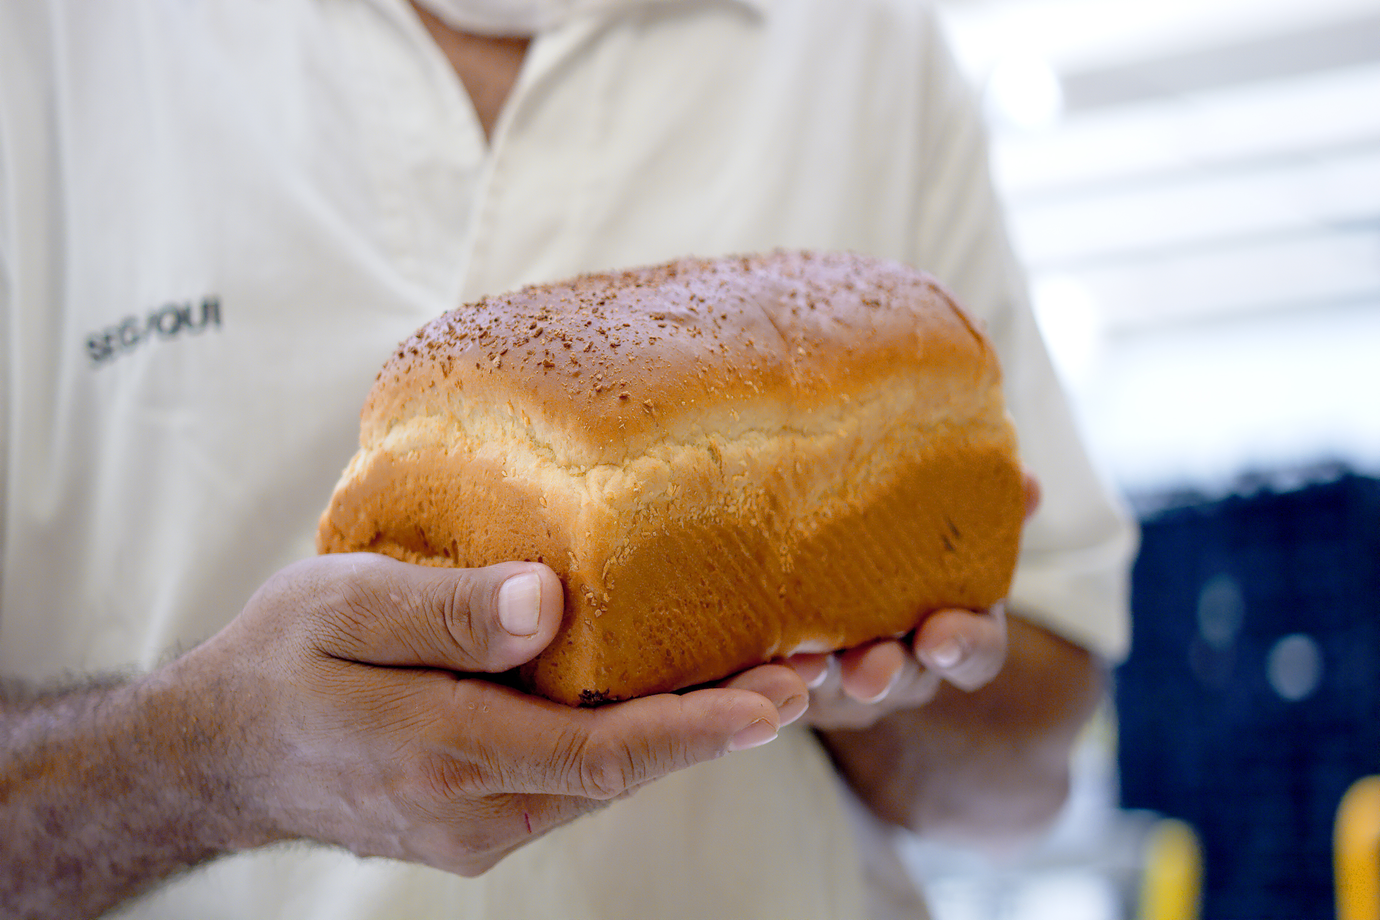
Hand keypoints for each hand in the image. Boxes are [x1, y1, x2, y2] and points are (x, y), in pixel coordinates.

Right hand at [168, 553, 802, 876]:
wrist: (218, 754)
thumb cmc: (277, 664)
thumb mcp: (339, 608)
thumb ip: (440, 610)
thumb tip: (546, 602)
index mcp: (446, 753)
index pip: (600, 753)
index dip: (694, 729)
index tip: (773, 703)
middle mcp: (476, 811)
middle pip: (624, 772)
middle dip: (721, 727)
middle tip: (808, 673)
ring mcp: (479, 826)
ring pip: (605, 780)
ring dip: (688, 735)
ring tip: (768, 678)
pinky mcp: (478, 819)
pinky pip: (575, 781)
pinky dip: (635, 742)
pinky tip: (672, 698)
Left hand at [786, 468, 1039, 730]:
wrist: (827, 549)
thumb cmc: (901, 534)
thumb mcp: (947, 520)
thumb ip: (985, 507)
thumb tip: (1030, 482)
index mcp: (952, 629)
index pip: (972, 652)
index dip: (962, 647)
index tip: (940, 638)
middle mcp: (901, 663)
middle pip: (899, 679)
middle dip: (883, 673)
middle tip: (865, 674)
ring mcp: (841, 678)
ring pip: (831, 688)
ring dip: (818, 677)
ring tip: (801, 665)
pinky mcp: (783, 674)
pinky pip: (771, 681)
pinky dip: (762, 669)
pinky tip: (746, 653)